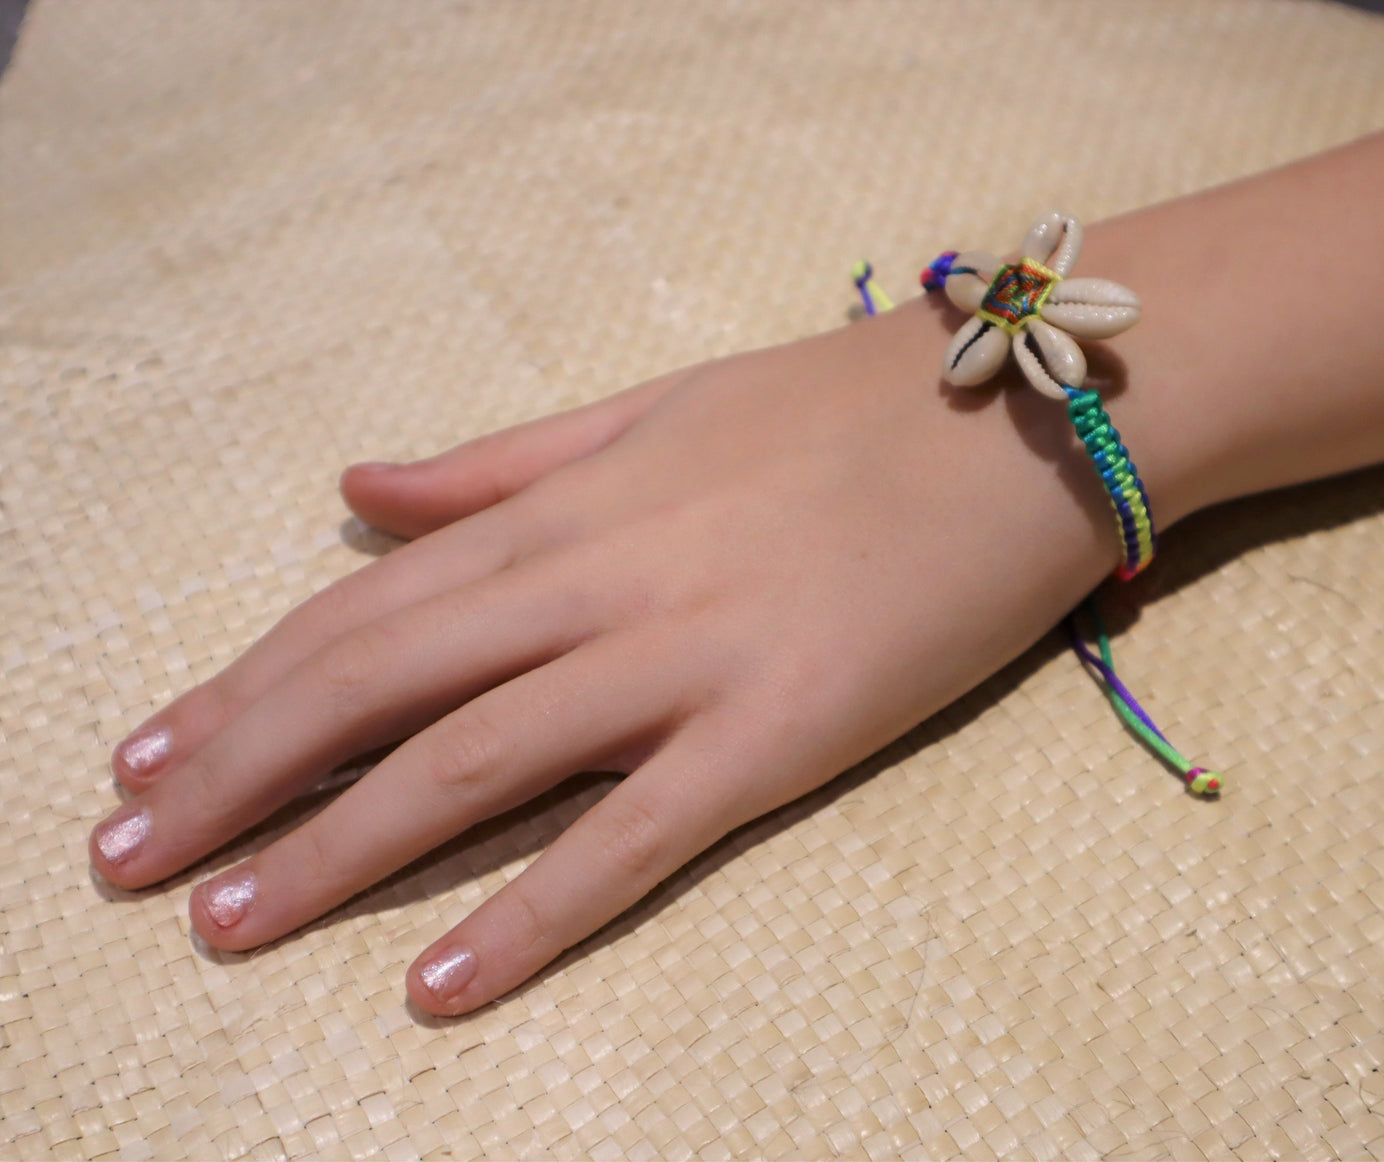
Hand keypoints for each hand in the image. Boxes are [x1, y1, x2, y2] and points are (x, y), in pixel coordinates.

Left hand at [90, 297, 1124, 1015]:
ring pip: (475, 763)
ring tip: (224, 926)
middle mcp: (600, 582)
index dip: (244, 681)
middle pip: (381, 683)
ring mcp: (686, 661)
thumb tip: (359, 485)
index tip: (147, 751)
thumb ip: (503, 462)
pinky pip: (632, 838)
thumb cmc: (840, 409)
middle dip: (240, 773)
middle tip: (125, 858)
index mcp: (567, 506)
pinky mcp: (778, 734)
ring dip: (337, 850)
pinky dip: (530, 914)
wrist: (1017, 417)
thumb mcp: (653, 410)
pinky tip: (437, 987)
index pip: (366, 604)